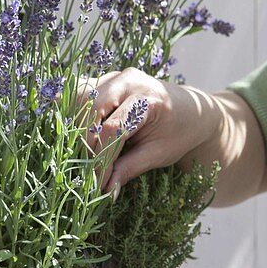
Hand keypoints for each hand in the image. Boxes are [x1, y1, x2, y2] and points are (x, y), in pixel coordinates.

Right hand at [77, 68, 220, 191]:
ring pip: (81, 98)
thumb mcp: (158, 154)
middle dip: (86, 143)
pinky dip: (75, 111)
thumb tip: (106, 190)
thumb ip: (129, 169)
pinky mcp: (106, 79)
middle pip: (92, 110)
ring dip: (77, 126)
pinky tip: (75, 132)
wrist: (191, 109)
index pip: (113, 129)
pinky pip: (81, 92)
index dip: (102, 157)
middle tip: (88, 169)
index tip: (98, 182)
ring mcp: (116, 76)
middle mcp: (130, 81)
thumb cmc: (179, 132)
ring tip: (83, 152)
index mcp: (149, 99)